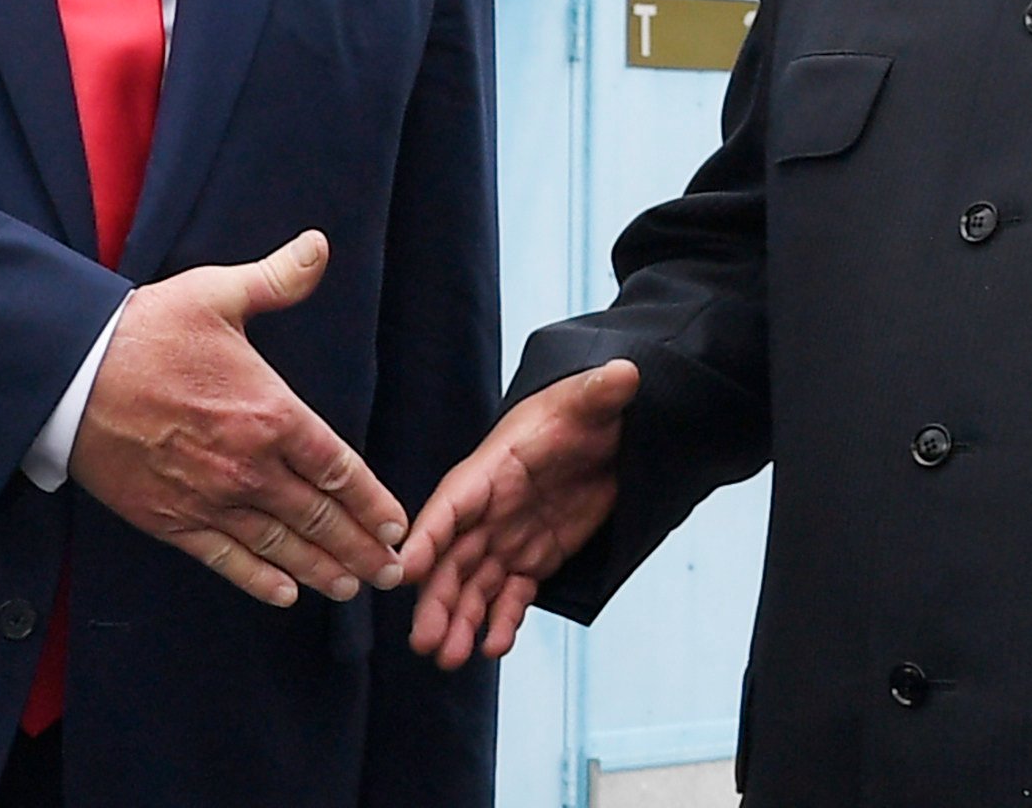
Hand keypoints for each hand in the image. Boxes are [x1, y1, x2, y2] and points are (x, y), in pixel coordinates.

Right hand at [67, 230, 408, 607]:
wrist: (70, 374)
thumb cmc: (147, 330)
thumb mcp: (216, 293)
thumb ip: (277, 278)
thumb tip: (319, 246)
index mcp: (271, 412)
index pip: (339, 468)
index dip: (372, 502)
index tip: (396, 526)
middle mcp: (249, 465)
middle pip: (319, 517)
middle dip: (360, 548)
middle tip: (389, 572)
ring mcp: (209, 498)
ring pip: (280, 546)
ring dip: (321, 570)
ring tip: (351, 588)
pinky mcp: (170, 520)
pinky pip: (225, 559)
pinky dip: (259, 580)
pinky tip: (285, 594)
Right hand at [400, 360, 639, 668]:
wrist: (606, 435)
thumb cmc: (583, 412)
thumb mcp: (590, 400)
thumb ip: (601, 392)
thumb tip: (625, 372)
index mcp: (492, 470)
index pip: (453, 504)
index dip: (428, 537)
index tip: (406, 571)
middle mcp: (490, 509)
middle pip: (453, 558)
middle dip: (437, 600)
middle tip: (425, 641)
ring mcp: (508, 537)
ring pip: (474, 585)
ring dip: (461, 620)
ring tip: (451, 659)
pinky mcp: (533, 559)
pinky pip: (510, 594)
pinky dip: (502, 620)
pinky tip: (495, 647)